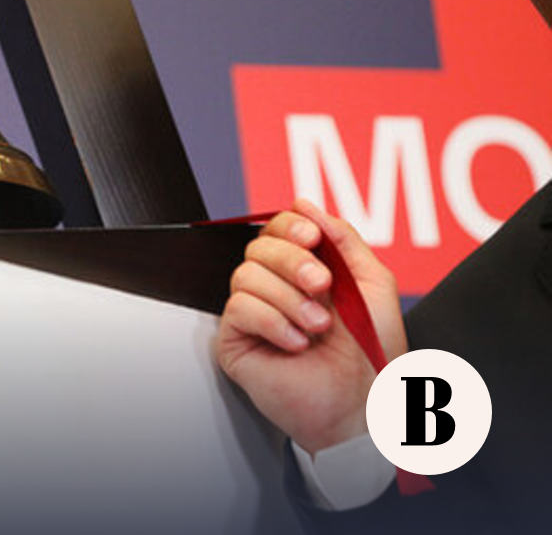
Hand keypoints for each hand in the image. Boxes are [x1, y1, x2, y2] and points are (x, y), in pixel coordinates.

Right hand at [214, 199, 406, 454]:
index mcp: (305, 272)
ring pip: (245, 275)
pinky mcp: (234, 341)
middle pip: (258, 247)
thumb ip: (342, 239)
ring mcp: (253, 315)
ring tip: (317, 325)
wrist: (362, 406)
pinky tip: (295, 343)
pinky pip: (237, 309)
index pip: (278, 230)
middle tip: (321, 285)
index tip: (311, 237)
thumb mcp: (373, 284)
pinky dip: (272, 322)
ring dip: (287, 298)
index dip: (289, 226)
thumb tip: (303, 202)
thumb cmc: (372, 354)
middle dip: (292, 261)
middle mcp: (276, 289)